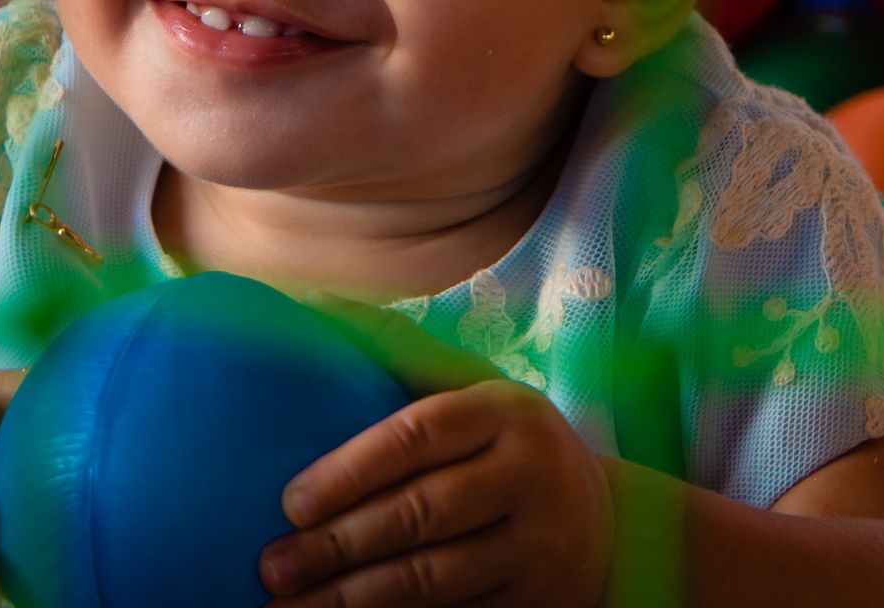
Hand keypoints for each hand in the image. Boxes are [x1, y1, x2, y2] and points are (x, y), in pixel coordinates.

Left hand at [259, 295, 613, 607]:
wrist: (609, 521)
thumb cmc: (504, 444)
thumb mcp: (471, 389)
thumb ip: (398, 352)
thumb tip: (312, 306)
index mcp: (505, 412)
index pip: (419, 436)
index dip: (350, 470)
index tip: (291, 502)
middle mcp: (531, 477)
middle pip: (422, 513)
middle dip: (339, 544)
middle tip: (273, 566)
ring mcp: (540, 549)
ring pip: (434, 579)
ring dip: (354, 598)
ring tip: (291, 606)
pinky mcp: (539, 605)